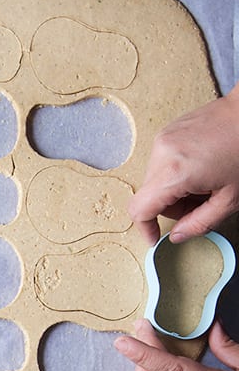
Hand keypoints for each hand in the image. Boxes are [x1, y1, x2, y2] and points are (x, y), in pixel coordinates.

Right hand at [128, 87, 238, 244]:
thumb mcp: (231, 199)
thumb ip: (200, 223)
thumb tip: (179, 235)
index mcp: (175, 174)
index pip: (140, 209)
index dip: (145, 228)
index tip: (155, 237)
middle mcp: (161, 155)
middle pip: (149, 196)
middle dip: (171, 207)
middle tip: (199, 204)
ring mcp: (161, 141)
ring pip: (155, 180)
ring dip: (173, 190)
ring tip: (203, 183)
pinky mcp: (165, 133)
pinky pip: (160, 163)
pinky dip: (175, 173)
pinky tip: (200, 167)